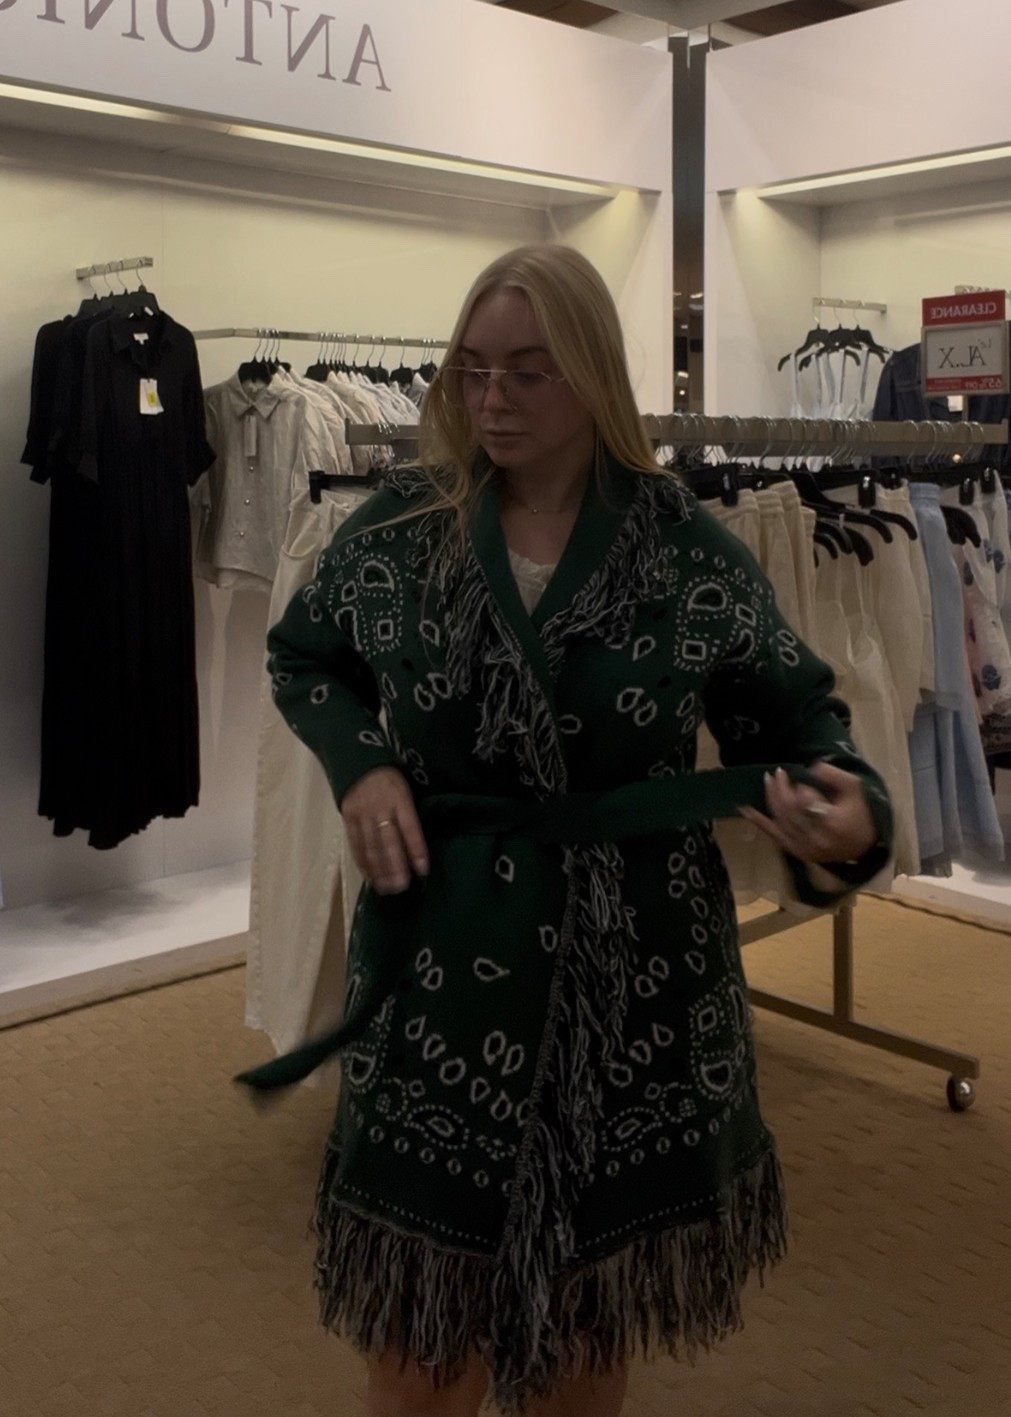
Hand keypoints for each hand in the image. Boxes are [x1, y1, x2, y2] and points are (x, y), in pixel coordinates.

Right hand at [340, 767, 429, 894]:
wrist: (357, 758)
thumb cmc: (390, 776)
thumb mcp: (406, 787)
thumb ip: (410, 813)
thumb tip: (418, 846)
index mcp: (400, 797)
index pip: (410, 827)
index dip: (416, 849)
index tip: (422, 870)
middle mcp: (380, 807)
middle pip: (388, 842)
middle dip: (396, 867)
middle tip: (402, 887)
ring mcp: (361, 814)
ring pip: (371, 847)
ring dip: (379, 870)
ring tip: (387, 888)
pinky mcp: (347, 818)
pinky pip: (355, 844)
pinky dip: (363, 862)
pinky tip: (370, 876)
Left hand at [739, 762, 876, 865]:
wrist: (864, 846)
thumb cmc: (860, 813)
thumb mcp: (855, 788)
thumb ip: (834, 775)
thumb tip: (810, 767)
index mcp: (832, 825)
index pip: (806, 804)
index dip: (799, 789)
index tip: (799, 777)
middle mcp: (815, 840)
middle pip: (790, 812)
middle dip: (781, 790)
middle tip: (778, 773)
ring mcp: (804, 849)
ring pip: (780, 821)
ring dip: (771, 799)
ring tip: (768, 780)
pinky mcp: (796, 852)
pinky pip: (774, 835)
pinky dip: (758, 821)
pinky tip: (745, 808)